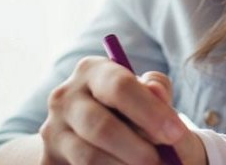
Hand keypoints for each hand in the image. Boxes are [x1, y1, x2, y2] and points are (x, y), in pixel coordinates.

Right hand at [39, 56, 187, 164]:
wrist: (101, 138)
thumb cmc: (133, 111)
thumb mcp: (148, 96)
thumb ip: (157, 91)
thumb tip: (157, 92)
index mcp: (93, 70)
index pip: (120, 87)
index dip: (151, 112)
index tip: (176, 133)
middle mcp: (65, 96)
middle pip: (101, 126)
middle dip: (138, 149)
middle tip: (162, 163)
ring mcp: (52, 129)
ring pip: (89, 157)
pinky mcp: (48, 159)